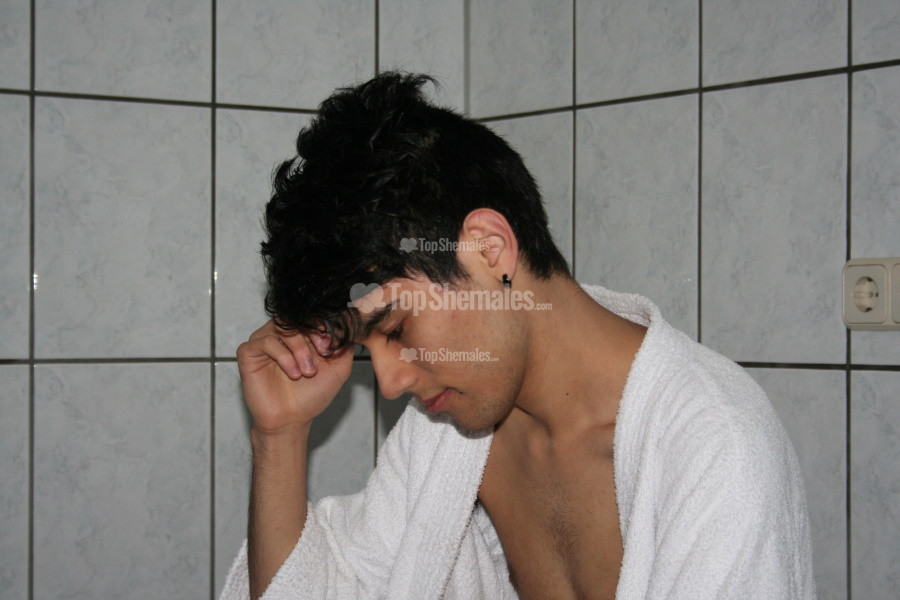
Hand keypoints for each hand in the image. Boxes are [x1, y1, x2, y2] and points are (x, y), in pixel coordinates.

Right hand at [236, 320, 353, 433]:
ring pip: (282, 326)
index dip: (324, 325)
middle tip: (323, 353)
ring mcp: (264, 341)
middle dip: (314, 334)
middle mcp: (282, 334)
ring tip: (308, 371)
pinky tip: (293, 373)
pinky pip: (265, 341)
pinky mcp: (249, 353)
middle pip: (297, 317)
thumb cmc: (312, 395)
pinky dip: (283, 355)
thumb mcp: (338, 368)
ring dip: (300, 348)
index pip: (312, 314)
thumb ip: (345, 346)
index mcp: (302, 334)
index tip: (331, 346)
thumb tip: (347, 325)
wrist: (292, 420)